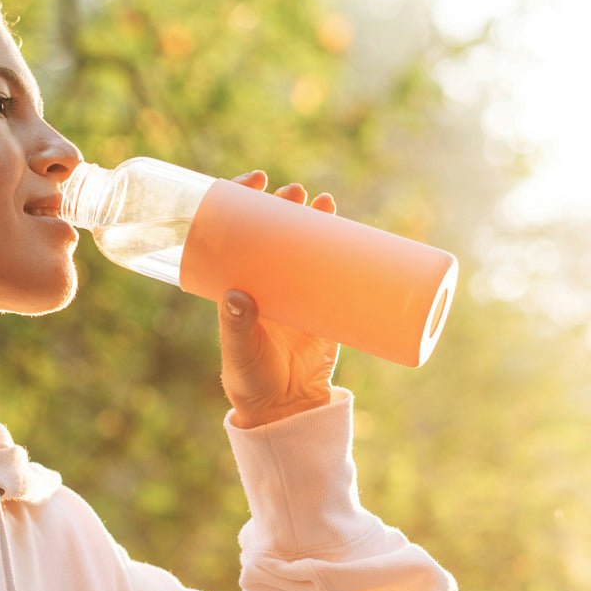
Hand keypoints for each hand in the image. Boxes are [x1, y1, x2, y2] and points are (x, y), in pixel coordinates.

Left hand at [218, 170, 340, 427]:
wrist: (285, 408)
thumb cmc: (250, 378)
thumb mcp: (239, 350)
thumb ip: (236, 325)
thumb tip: (238, 294)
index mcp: (238, 281)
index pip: (236, 231)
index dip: (243, 201)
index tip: (256, 182)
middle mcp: (267, 280)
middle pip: (274, 230)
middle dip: (284, 206)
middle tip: (294, 193)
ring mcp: (297, 291)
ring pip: (306, 245)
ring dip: (316, 221)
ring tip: (324, 202)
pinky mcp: (326, 306)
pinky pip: (337, 273)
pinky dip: (347, 253)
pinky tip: (354, 233)